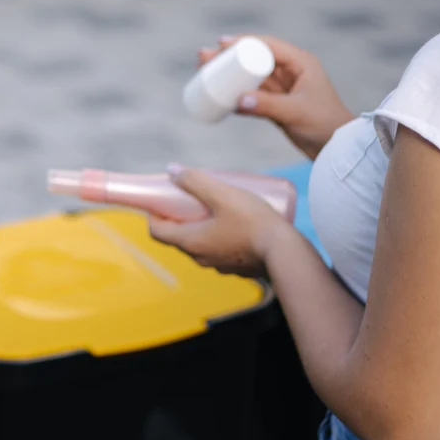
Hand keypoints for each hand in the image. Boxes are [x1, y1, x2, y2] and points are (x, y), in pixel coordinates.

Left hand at [148, 167, 294, 277]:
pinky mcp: (238, 268)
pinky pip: (221, 251)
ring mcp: (219, 266)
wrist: (286, 253)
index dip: (154, 214)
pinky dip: (220, 237)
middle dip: (179, 216)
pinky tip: (237, 223)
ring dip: (201, 226)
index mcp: (191, 243)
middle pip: (179, 236)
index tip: (161, 199)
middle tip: (191, 197)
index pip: (157, 232)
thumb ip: (195, 181)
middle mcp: (200, 258)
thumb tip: (172, 171)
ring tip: (217, 206)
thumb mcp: (222, 194)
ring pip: (201, 244)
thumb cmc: (253, 222)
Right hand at [198, 35, 353, 159]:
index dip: (243, 42)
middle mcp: (291, 71)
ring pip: (250, 76)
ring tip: (203, 71)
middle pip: (254, 58)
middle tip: (204, 57)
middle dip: (228, 57)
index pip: (268, 45)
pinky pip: (251, 94)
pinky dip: (235, 93)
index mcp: (301, 63)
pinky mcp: (276, 104)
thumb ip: (268, 106)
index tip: (220, 43)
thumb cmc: (324, 125)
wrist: (336, 149)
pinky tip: (218, 95)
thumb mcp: (296, 112)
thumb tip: (237, 100)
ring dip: (228, 74)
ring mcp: (283, 88)